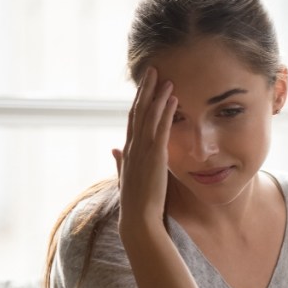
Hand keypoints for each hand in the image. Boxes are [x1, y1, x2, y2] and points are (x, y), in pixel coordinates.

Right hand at [113, 67, 176, 232]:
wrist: (138, 217)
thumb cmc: (136, 201)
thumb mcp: (127, 177)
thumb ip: (121, 161)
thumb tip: (114, 150)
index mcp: (128, 150)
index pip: (132, 119)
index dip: (138, 100)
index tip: (144, 86)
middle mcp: (133, 146)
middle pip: (138, 110)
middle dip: (146, 89)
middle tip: (153, 70)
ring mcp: (143, 150)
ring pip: (149, 115)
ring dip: (158, 95)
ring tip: (166, 78)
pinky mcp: (155, 156)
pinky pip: (162, 128)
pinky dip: (167, 112)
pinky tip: (174, 99)